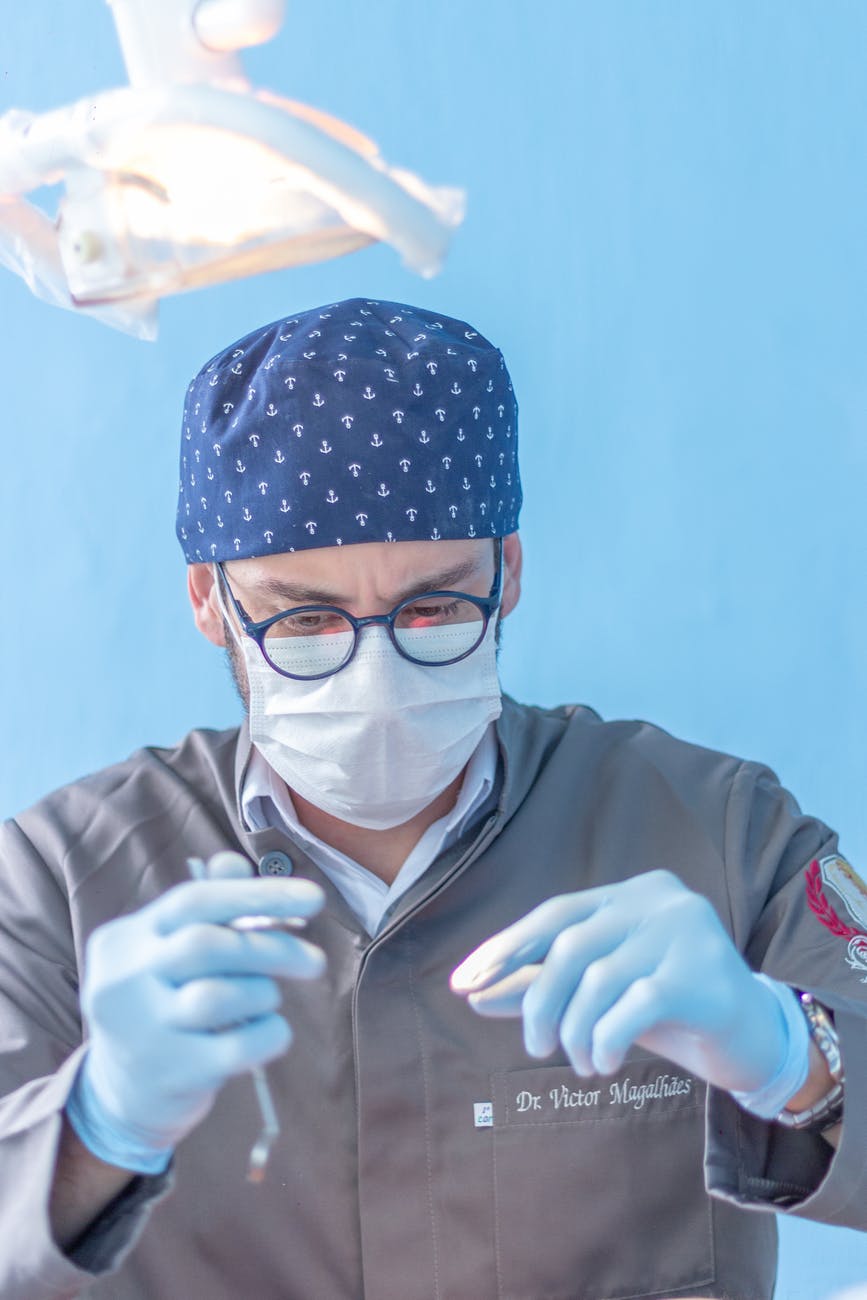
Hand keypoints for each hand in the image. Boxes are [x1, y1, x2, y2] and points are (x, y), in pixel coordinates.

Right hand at [69, 857, 324, 1169]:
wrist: (122, 1096)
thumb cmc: (161, 1005)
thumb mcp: (168, 951)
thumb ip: (205, 906)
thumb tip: (234, 862)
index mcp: (126, 939)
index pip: (194, 901)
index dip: (257, 894)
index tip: (315, 898)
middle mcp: (124, 981)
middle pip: (208, 945)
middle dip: (273, 947)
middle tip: (314, 961)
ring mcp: (142, 1031)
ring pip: (222, 995)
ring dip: (264, 993)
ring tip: (266, 1001)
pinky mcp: (169, 1076)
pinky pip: (240, 1045)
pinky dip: (269, 1034)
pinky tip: (267, 1034)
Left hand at [450, 870, 786, 1093]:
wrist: (753, 1036)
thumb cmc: (667, 1007)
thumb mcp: (601, 994)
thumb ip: (540, 987)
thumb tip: (472, 995)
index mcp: (629, 893)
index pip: (554, 914)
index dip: (506, 949)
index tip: (464, 983)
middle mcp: (658, 900)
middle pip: (571, 946)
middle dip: (540, 1002)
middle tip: (536, 1048)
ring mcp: (684, 932)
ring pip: (599, 979)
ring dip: (576, 1031)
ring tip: (582, 1063)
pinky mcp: (704, 974)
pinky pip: (634, 1007)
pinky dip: (606, 1039)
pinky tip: (605, 1062)